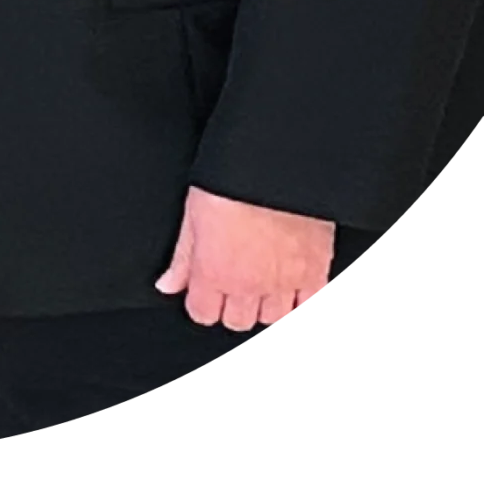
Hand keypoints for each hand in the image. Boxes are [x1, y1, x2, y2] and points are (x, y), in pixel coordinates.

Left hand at [154, 188, 334, 331]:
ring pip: (274, 318)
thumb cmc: (232, 180)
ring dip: (266, 303)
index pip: (203, 313)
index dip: (203, 300)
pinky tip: (293, 285)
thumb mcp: (194, 214)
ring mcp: (284, 280)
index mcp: (214, 272)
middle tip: (236, 281)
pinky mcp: (315, 269)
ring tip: (264, 280)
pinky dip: (301, 300)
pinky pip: (309, 304)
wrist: (277, 163)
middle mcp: (249, 283)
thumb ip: (182, 257)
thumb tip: (167, 284)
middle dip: (234, 304)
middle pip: (238, 321)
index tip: (207, 288)